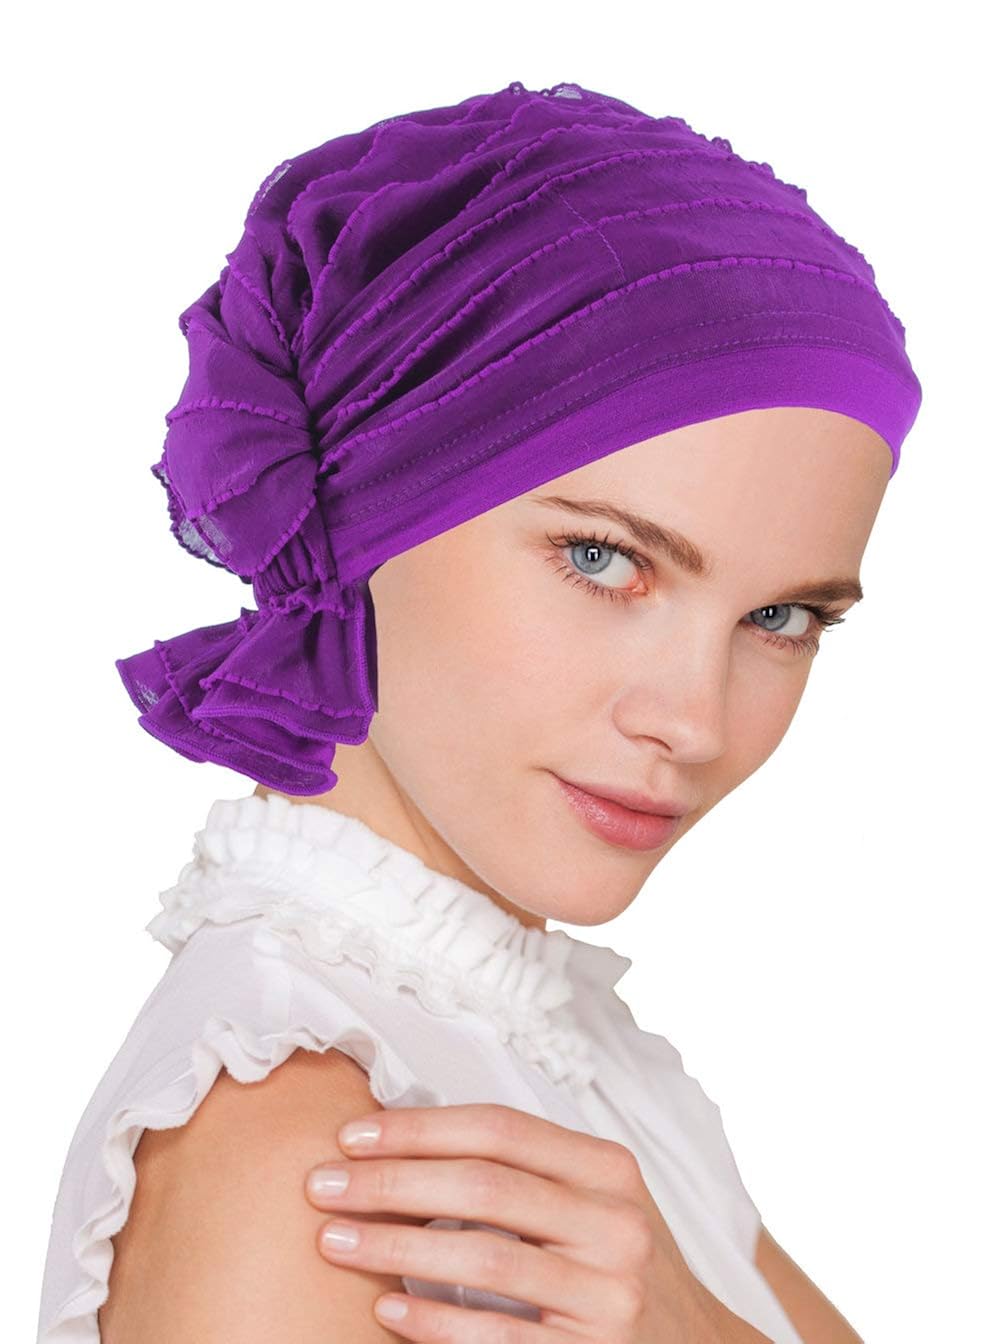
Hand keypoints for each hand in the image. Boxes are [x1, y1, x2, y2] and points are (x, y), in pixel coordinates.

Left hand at [303, 1102, 769, 1341]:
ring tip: (335, 1241)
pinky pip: (500, 1336)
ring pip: (484, 1257)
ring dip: (396, 1247)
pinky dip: (435, 1321)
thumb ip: (520, 1169)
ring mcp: (611, 1295)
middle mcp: (617, 1224)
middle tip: (322, 1186)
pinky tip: (387, 1308)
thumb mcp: (588, 1200)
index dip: (419, 1128)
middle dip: (391, 1182)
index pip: (500, 1128)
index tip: (351, 1135)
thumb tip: (400, 1136)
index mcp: (608, 1168)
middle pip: (483, 1186)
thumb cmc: (609, 1260)